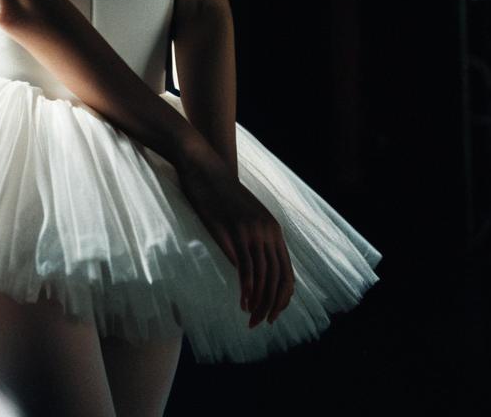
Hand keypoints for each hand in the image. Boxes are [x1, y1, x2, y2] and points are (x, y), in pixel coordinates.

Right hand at [176, 145, 294, 327]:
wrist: (203, 167)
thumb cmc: (218, 192)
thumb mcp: (242, 216)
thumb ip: (251, 237)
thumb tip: (250, 264)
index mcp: (273, 229)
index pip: (287, 272)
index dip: (283, 297)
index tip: (273, 313)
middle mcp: (268, 231)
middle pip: (279, 278)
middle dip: (273, 305)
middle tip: (262, 323)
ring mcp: (252, 231)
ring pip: (264, 277)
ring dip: (260, 302)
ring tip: (252, 319)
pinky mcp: (235, 232)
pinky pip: (247, 268)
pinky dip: (248, 290)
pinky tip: (243, 302)